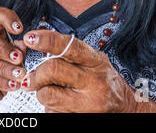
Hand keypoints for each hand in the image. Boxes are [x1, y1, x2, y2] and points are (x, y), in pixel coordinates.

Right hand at [0, 6, 26, 111]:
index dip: (6, 18)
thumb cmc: (2, 76)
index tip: (19, 29)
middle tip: (19, 58)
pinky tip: (13, 85)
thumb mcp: (15, 63)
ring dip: (5, 68)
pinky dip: (0, 82)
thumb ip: (19, 52)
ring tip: (20, 75)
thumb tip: (23, 44)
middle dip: (4, 48)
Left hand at [21, 30, 138, 112]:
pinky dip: (49, 108)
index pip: (70, 47)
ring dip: (41, 93)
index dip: (47, 40)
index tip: (30, 38)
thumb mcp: (93, 62)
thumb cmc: (103, 81)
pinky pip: (51, 112)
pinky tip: (60, 105)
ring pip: (47, 94)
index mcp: (96, 62)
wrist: (125, 110)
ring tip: (50, 92)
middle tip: (31, 77)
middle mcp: (95, 82)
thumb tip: (35, 43)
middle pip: (52, 70)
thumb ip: (69, 54)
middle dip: (36, 74)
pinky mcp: (79, 119)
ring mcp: (88, 105)